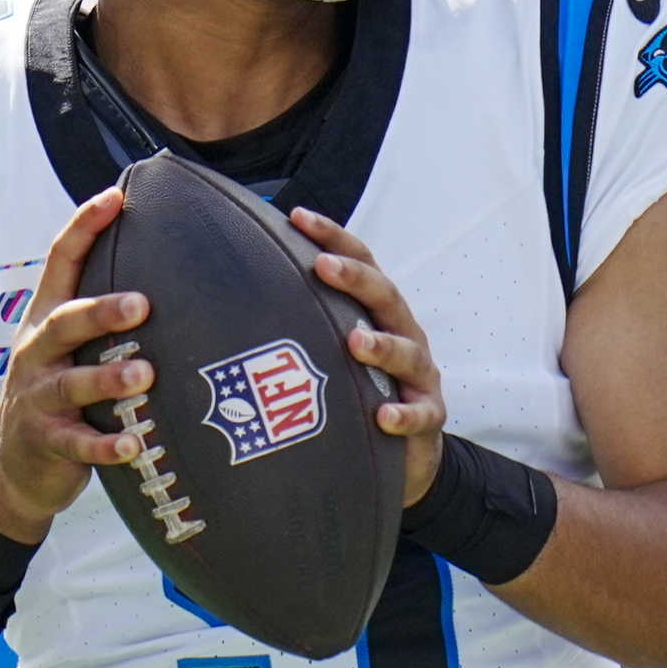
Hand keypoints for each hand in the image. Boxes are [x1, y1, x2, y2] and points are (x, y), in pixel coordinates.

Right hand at [0, 185, 154, 537]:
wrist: (8, 461)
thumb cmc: (57, 392)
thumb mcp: (68, 347)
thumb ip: (102, 316)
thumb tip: (167, 272)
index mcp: (46, 320)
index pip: (61, 263)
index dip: (84, 228)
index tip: (115, 197)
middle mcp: (38, 352)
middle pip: (65, 323)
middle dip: (101, 311)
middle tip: (142, 304)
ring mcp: (37, 398)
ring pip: (71, 384)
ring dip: (108, 379)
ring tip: (144, 375)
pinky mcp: (45, 442)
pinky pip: (77, 445)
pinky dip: (105, 446)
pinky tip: (133, 446)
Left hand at [294, 210, 445, 504]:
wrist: (406, 450)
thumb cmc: (361, 389)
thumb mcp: (335, 351)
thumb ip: (306, 321)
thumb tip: (237, 292)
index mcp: (380, 313)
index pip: (362, 264)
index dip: (333, 237)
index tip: (298, 217)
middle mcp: (403, 335)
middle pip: (386, 297)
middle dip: (355, 279)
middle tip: (323, 266)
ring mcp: (419, 376)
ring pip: (407, 354)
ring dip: (382, 346)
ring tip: (356, 342)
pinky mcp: (429, 416)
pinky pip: (419, 415)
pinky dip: (403, 415)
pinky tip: (383, 416)